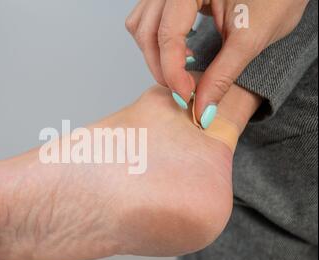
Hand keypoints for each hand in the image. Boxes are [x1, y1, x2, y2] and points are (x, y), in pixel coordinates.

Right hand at [126, 0, 308, 126]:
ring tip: (181, 70)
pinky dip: (155, 41)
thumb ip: (222, 75)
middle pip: (146, 31)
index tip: (185, 96)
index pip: (168, 33)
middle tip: (183, 91)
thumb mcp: (250, 38)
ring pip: (141, 25)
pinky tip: (179, 51)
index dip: (173, 70)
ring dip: (154, 54)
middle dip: (161, 67)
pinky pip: (147, 19)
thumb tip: (201, 109)